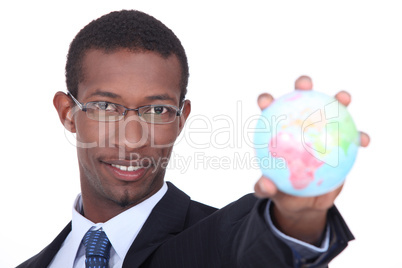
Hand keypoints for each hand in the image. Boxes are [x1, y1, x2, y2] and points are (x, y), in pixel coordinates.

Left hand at [254, 76, 369, 244]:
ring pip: (331, 110)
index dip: (266, 101)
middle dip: (302, 86)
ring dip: (338, 100)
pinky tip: (363, 140)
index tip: (266, 100)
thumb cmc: (284, 191)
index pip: (269, 112)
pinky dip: (358, 137)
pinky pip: (352, 138)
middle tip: (304, 85)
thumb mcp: (272, 193)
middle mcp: (300, 126)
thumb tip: (265, 184)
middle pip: (300, 99)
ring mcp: (321, 132)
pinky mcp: (339, 143)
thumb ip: (265, 189)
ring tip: (343, 98)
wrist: (306, 202)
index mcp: (278, 133)